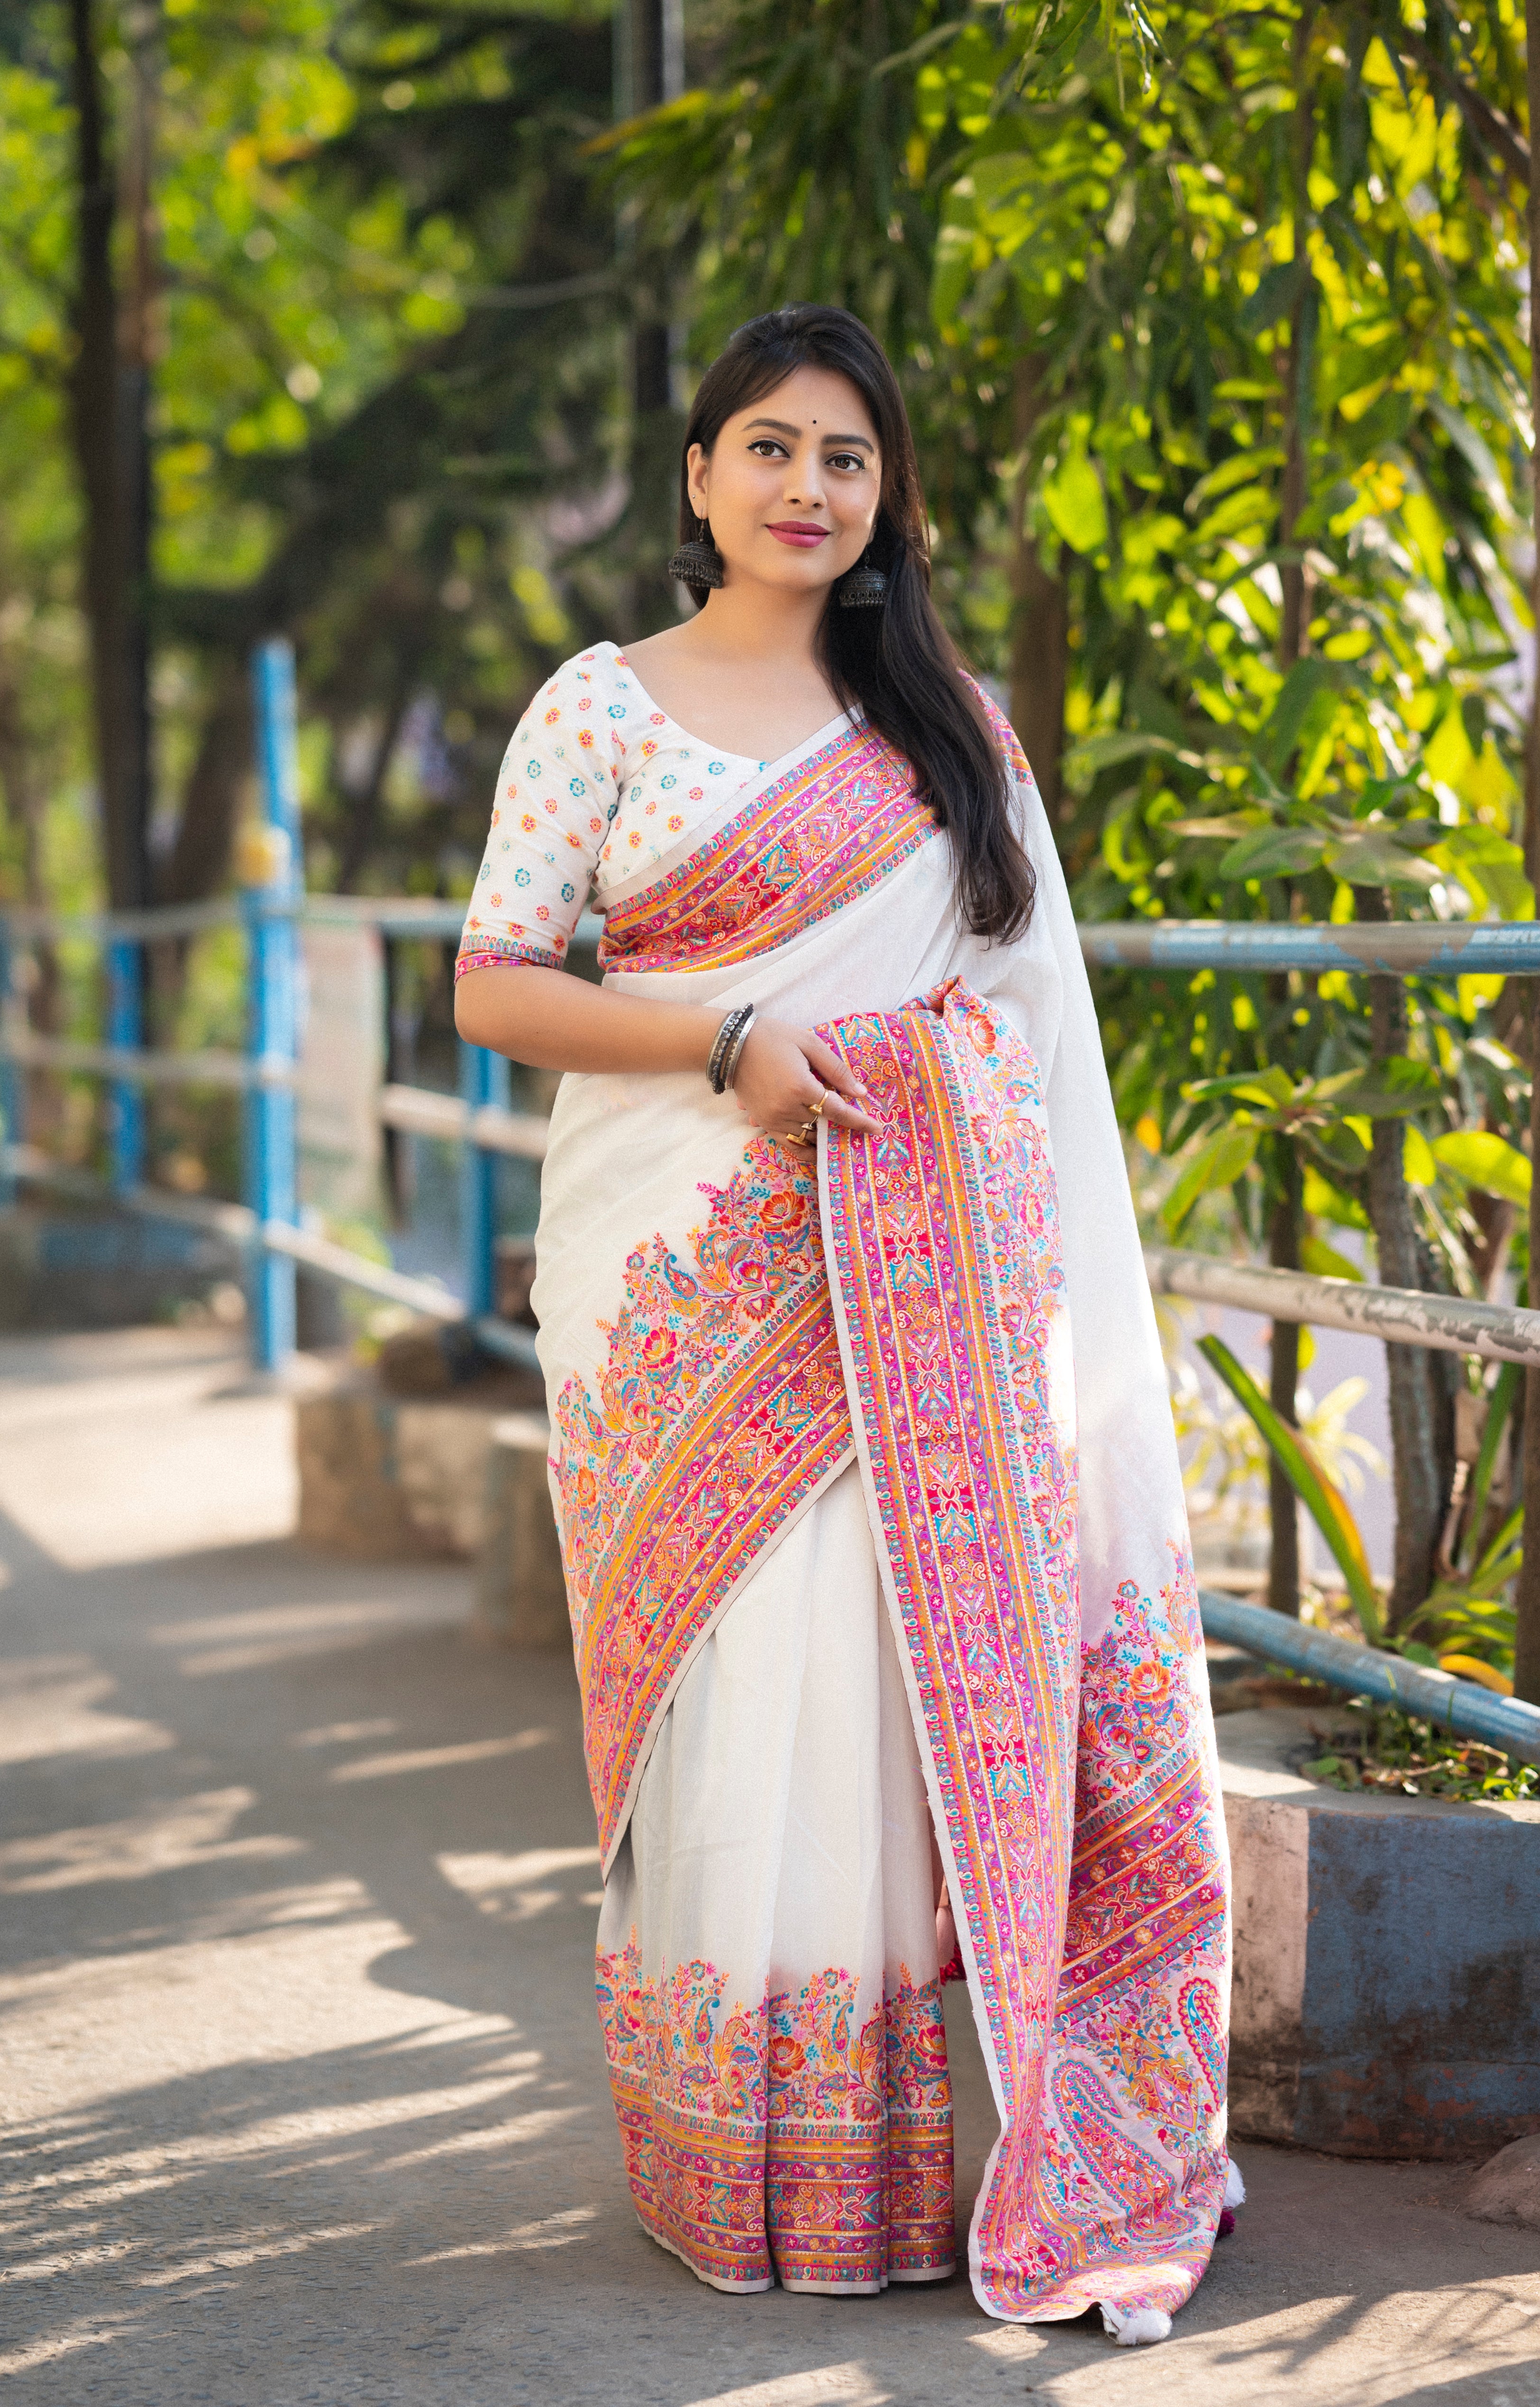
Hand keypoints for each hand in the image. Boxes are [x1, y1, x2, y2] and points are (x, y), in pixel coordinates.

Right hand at [730, 1017, 880, 1142]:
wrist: (731, 1045)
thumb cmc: (772, 1037)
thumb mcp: (808, 1043)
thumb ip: (835, 1069)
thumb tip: (859, 1093)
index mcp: (800, 1086)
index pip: (837, 1111)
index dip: (859, 1121)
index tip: (877, 1129)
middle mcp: (786, 1108)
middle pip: (823, 1126)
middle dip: (842, 1127)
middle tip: (859, 1128)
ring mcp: (772, 1118)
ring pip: (807, 1138)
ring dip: (824, 1137)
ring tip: (839, 1136)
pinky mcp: (762, 1122)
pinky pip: (788, 1144)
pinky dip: (804, 1148)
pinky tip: (816, 1146)